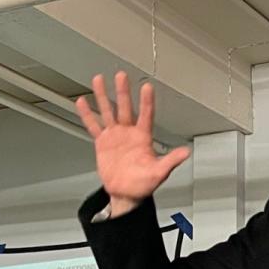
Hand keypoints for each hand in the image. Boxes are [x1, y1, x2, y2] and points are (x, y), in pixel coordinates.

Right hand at [75, 71, 189, 216]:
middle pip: (125, 107)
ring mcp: (115, 136)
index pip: (145, 115)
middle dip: (122, 91)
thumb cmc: (143, 184)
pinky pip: (94, 126)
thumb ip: (171, 161)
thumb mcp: (159, 173)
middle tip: (121, 76)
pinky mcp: (102, 143)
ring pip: (108, 112)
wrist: (125, 193)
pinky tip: (82, 102)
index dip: (146, 101)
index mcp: (143, 137)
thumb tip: (185, 153)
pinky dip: (88, 115)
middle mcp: (129, 133)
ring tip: (98, 80)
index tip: (146, 87)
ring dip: (103, 96)